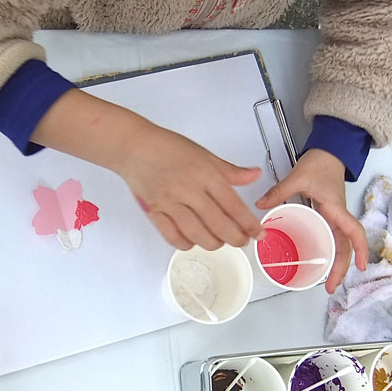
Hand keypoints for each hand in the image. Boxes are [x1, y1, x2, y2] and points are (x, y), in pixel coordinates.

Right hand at [116, 121, 265, 250]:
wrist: (134, 147)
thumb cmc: (168, 147)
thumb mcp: (204, 154)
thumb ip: (230, 171)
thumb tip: (254, 175)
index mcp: (206, 174)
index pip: (234, 206)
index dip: (248, 224)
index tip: (257, 233)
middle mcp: (189, 190)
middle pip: (219, 225)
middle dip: (235, 238)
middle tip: (242, 241)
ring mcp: (171, 203)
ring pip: (198, 235)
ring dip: (213, 243)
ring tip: (220, 241)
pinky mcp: (155, 211)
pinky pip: (173, 236)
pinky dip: (186, 243)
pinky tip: (193, 240)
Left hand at [255, 148, 367, 293]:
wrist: (329, 152)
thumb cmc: (320, 163)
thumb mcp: (298, 176)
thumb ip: (279, 191)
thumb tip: (260, 205)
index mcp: (336, 208)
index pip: (353, 231)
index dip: (360, 249)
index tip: (360, 267)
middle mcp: (339, 215)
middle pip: (347, 246)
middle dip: (342, 268)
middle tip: (330, 287)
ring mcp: (335, 217)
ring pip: (341, 244)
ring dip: (337, 264)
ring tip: (327, 282)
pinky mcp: (330, 216)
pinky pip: (334, 238)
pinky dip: (331, 252)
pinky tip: (321, 263)